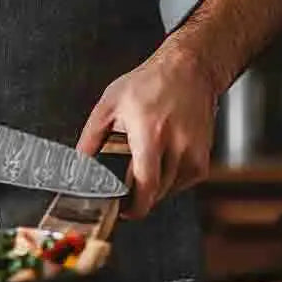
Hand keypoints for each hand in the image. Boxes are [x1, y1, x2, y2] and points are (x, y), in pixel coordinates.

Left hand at [77, 44, 217, 218]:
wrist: (188, 70)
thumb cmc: (149, 83)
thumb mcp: (110, 104)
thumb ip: (91, 136)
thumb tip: (78, 162)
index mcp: (150, 133)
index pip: (145, 183)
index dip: (135, 206)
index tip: (123, 211)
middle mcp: (176, 145)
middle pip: (156, 191)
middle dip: (138, 196)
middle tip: (123, 192)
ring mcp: (193, 152)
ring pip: (170, 190)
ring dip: (153, 188)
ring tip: (141, 166)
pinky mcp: (203, 157)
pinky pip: (182, 183)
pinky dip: (168, 180)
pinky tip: (159, 162)